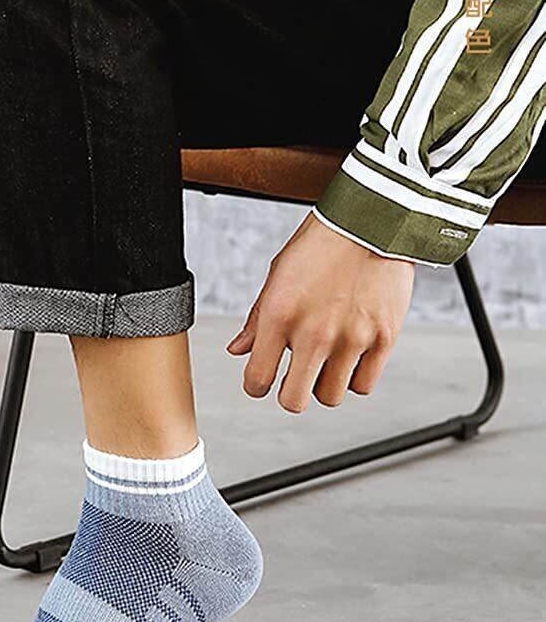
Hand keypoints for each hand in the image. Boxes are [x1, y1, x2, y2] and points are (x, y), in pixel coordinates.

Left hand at [226, 213, 414, 412]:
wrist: (372, 221)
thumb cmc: (319, 244)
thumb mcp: (276, 275)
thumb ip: (256, 319)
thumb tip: (238, 350)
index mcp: (279, 315)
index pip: (257, 378)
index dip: (255, 386)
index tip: (261, 382)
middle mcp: (314, 332)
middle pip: (294, 401)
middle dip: (289, 394)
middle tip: (293, 379)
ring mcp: (351, 339)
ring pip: (330, 397)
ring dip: (323, 384)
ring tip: (324, 362)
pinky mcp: (384, 339)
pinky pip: (363, 385)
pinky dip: (354, 378)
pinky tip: (348, 358)